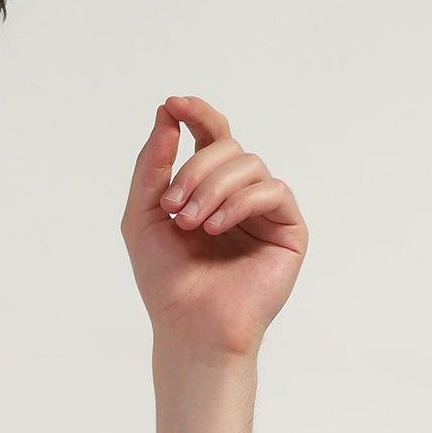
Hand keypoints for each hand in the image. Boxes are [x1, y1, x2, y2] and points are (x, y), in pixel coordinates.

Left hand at [120, 94, 306, 358]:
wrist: (189, 327)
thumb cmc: (167, 281)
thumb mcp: (143, 216)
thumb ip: (152, 165)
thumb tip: (167, 112)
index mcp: (208, 189)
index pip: (211, 137)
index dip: (197, 115)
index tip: (175, 105)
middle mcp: (240, 195)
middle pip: (227, 146)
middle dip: (195, 169)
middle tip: (172, 206)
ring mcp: (266, 211)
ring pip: (249, 165)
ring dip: (213, 189)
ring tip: (191, 225)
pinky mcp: (288, 230)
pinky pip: (271, 191)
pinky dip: (240, 203)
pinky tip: (216, 228)